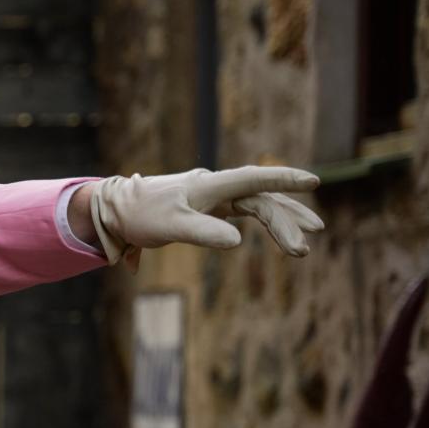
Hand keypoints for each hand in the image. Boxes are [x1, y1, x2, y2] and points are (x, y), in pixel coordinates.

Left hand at [84, 165, 324, 272]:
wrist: (116, 210)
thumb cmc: (141, 215)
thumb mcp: (170, 226)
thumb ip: (202, 232)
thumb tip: (237, 242)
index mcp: (208, 185)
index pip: (253, 179)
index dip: (283, 179)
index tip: (312, 181)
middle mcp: (216, 186)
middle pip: (260, 199)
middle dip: (284, 221)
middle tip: (303, 248)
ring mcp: (215, 196)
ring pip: (257, 205)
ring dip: (281, 222)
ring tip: (305, 244)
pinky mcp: (210, 207)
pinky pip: (246, 211)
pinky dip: (265, 220)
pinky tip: (281, 232)